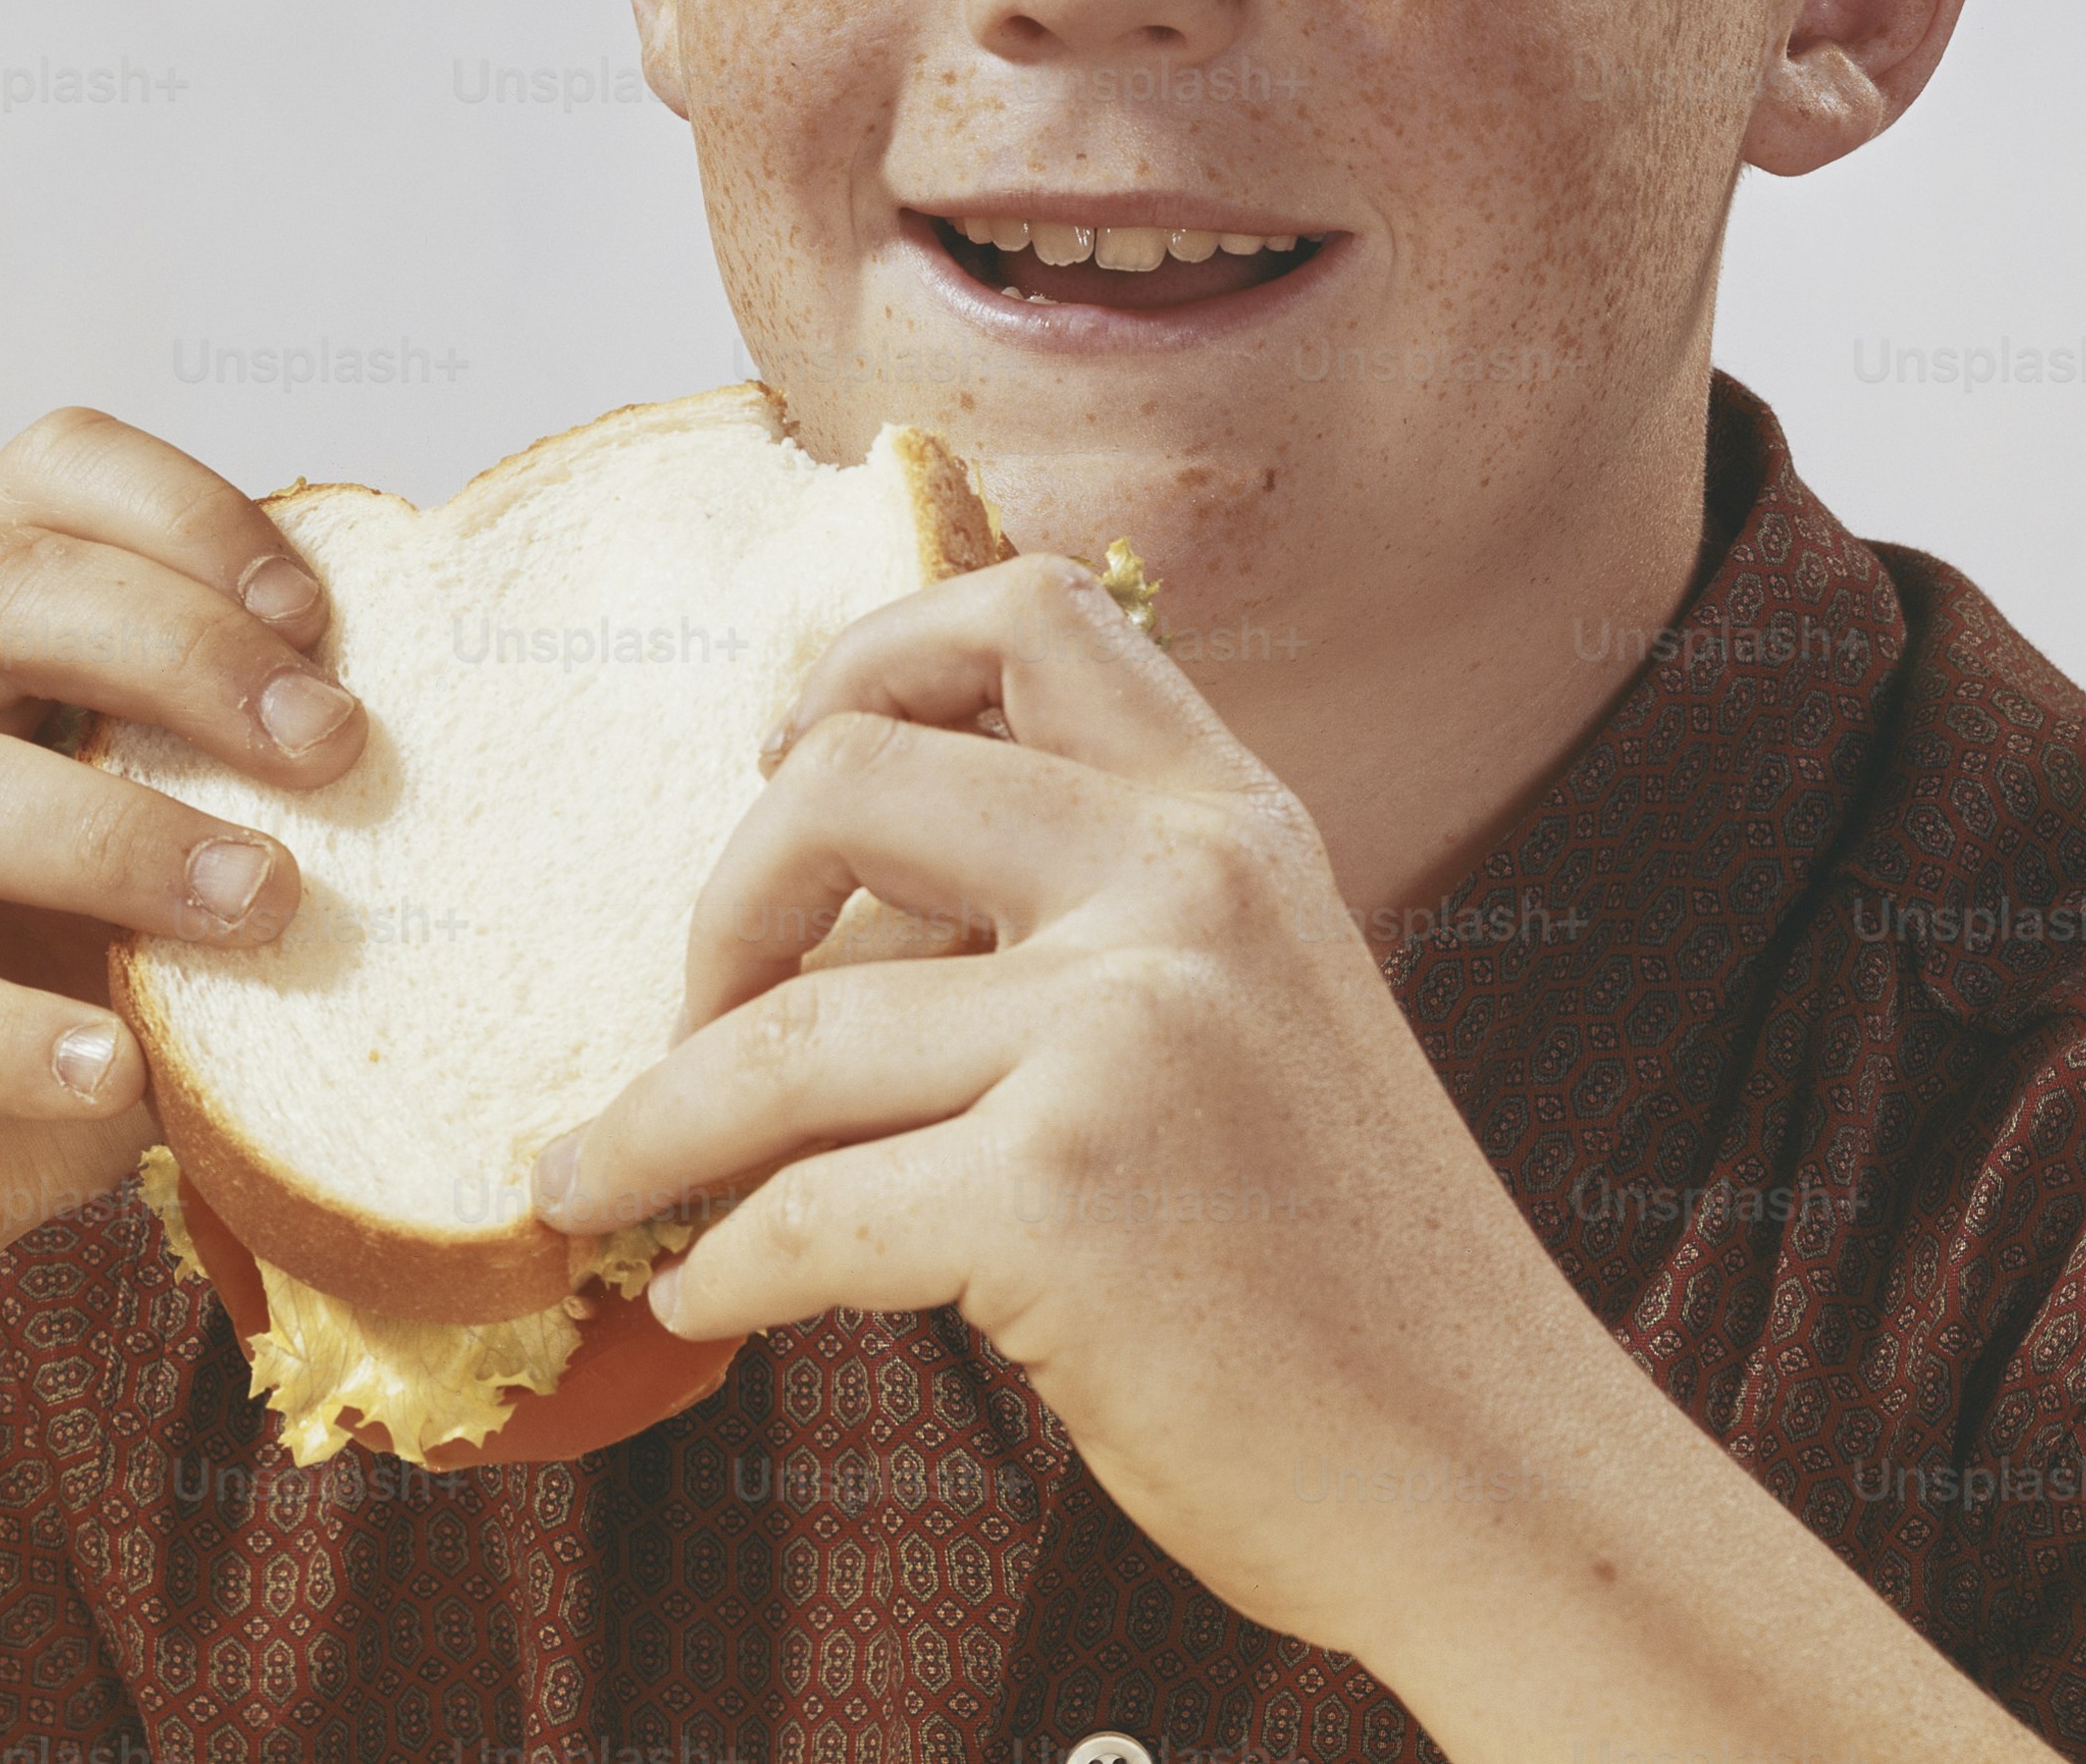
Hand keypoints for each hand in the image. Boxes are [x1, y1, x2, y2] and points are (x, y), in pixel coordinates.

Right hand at [0, 406, 368, 1376]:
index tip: (324, 624)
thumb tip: (381, 738)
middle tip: (336, 754)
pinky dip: (3, 1033)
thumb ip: (198, 790)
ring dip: (120, 841)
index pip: (44, 477)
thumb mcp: (115, 886)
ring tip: (266, 906)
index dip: (194, 519)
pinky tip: (117, 1071)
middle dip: (188, 660)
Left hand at [532, 553, 1614, 1657]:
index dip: (866, 656)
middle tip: (691, 1024)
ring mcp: (1128, 1031)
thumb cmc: (1352, 1272)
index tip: (781, 755)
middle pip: (844, 778)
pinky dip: (719, 1270)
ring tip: (597, 1183)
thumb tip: (836, 914)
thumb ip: (1116, 914)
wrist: (1487, 1471)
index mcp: (1237, 823)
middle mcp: (1185, 885)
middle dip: (716, 907)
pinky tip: (706, 1302)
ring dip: (647, 1125)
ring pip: (782, 1033)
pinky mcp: (1063, 1198)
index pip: (1028, 613)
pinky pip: (801, 1216)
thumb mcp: (1269, 1006)